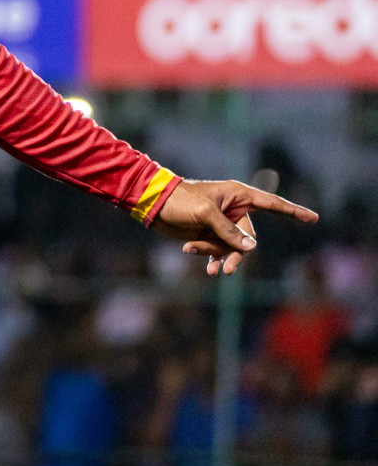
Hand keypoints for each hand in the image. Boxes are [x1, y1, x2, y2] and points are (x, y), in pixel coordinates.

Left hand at [152, 178, 317, 275]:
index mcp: (238, 195)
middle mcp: (233, 209)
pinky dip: (209, 256)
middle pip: (249, 238)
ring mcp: (221, 222)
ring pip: (233, 248)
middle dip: (237, 254)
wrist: (152, 205)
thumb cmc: (179, 201)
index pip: (272, 204)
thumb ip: (229, 231)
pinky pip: (217, 250)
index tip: (313, 219)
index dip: (293, 212)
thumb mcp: (205, 215)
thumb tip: (251, 248)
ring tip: (211, 270)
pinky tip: (197, 259)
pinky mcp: (208, 233)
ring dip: (220, 257)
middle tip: (225, 270)